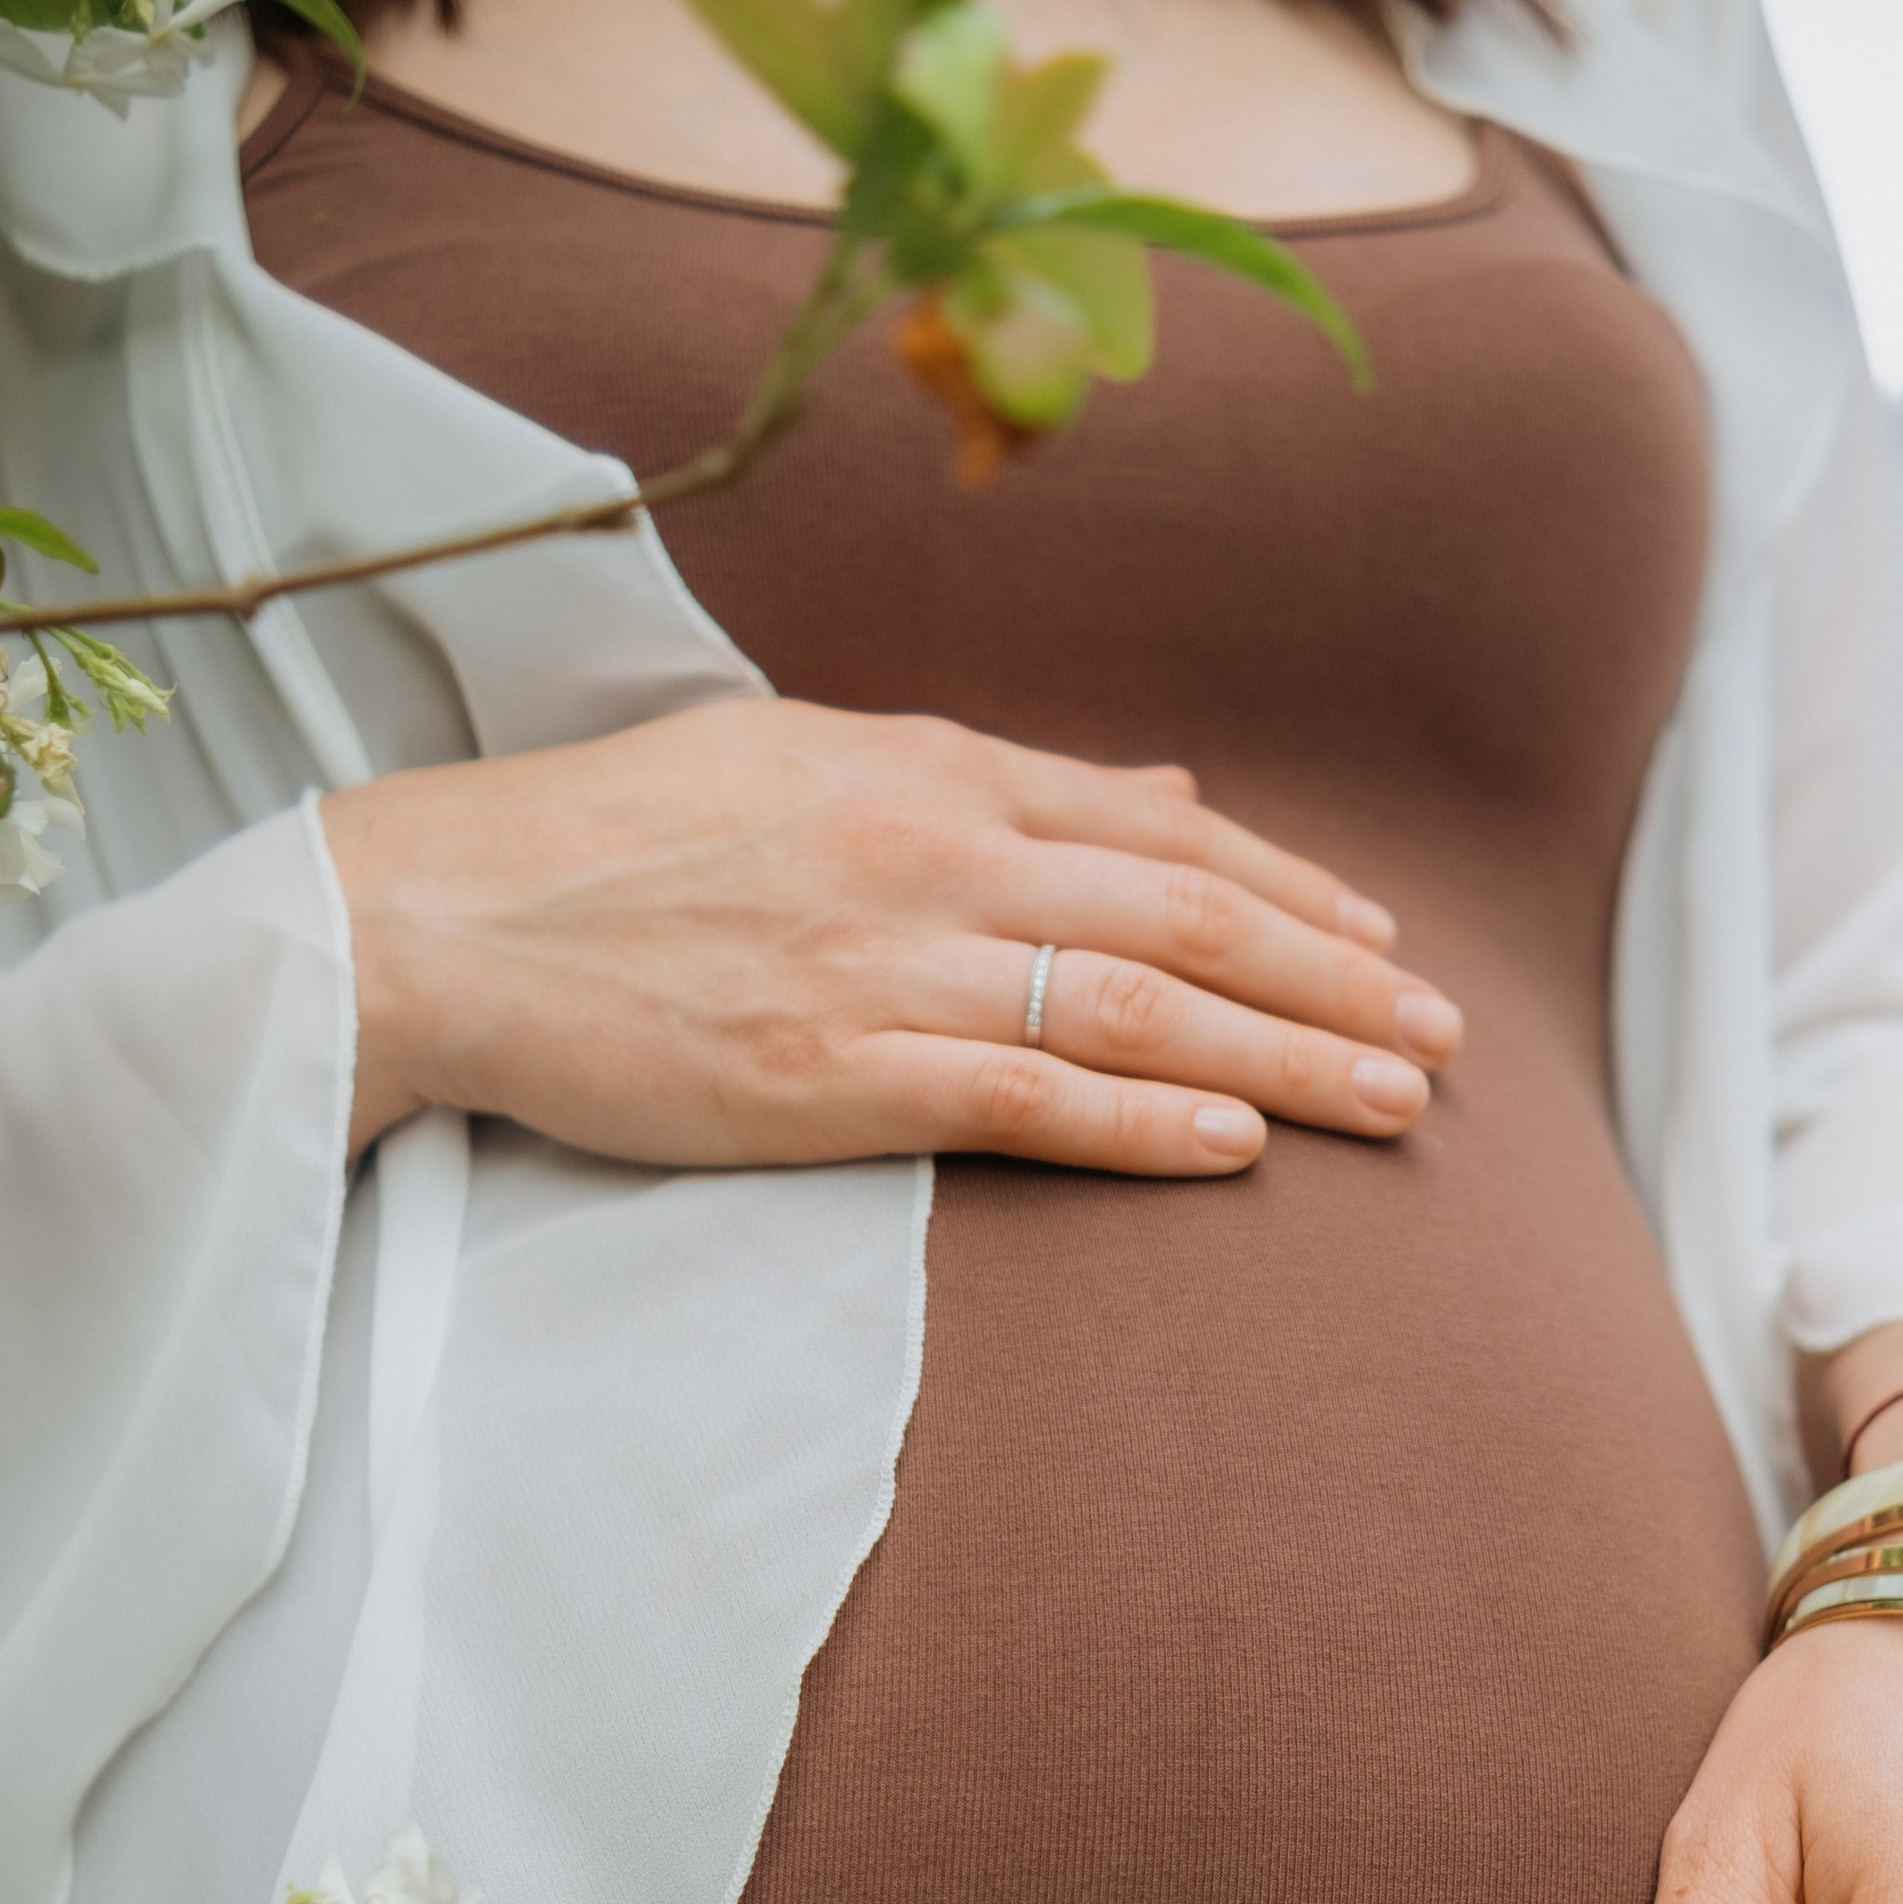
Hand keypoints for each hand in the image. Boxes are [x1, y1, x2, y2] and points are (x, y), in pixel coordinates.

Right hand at [323, 701, 1459, 1171]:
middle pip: (1187, 917)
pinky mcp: (836, 1074)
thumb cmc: (624, 840)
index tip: (1387, 940)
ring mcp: (889, 963)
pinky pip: (1027, 1096)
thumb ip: (999, 780)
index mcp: (929, 767)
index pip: (1160, 829)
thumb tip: (1165, 794)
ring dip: (1289, 1055)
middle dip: (1338, 978)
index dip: (1296, 888)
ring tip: (1399, 1101)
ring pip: (1139, 1006)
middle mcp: (932, 851)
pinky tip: (1239, 1145)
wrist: (452, 913)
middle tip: (1450, 1038)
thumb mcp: (817, 758)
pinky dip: (1145, 1120)